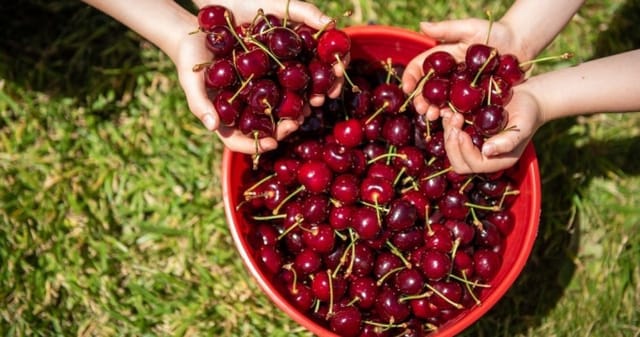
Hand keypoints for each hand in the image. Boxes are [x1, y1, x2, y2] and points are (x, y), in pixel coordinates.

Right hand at [181, 0, 344, 152]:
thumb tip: (212, 127)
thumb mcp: (190, 80)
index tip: (272, 143)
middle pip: (262, 130)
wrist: (196, 35)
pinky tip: (305, 89)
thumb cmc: (188, 60)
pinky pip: (280, 90)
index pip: (238, 141)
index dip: (255, 145)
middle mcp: (241, 112)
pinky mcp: (263, 79)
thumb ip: (199, 103)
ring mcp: (253, 96)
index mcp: (223, 119)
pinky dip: (293, 93)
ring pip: (275, 113)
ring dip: (291, 114)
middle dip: (280, 131)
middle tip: (295, 123)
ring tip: (305, 109)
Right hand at [402, 19, 522, 119]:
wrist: (521, 45)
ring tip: (433, 116)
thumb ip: (446, 28)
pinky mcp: (475, 100)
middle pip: (427, 90)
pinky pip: (462, 110)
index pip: (419, 69)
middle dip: (420, 100)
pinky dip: (454, 116)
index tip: (407, 88)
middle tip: (421, 108)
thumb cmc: (496, 32)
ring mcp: (460, 90)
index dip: (410, 78)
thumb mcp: (470, 28)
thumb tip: (421, 26)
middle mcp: (448, 76)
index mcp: (442, 60)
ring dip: (434, 111)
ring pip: (442, 102)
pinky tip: (451, 120)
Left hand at [441, 85, 542, 173]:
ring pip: (451, 149)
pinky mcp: (468, 133)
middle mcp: (483, 157)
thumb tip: (487, 151)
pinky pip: (451, 135)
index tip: (461, 132)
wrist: (526, 97)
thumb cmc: (529, 112)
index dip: (465, 150)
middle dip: (452, 144)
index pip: (474, 165)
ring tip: (453, 114)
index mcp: (498, 161)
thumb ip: (508, 141)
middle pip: (458, 162)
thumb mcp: (523, 125)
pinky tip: (448, 111)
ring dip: (448, 133)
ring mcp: (474, 145)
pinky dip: (446, 125)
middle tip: (454, 121)